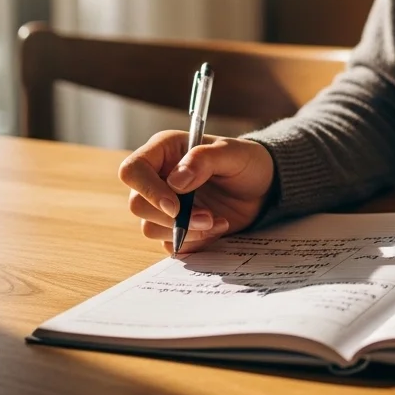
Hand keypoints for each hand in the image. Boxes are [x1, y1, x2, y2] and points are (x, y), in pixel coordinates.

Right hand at [118, 130, 275, 253]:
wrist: (262, 187)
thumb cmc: (247, 162)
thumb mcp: (233, 153)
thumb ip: (204, 159)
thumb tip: (175, 180)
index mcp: (165, 150)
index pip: (133, 170)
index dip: (148, 190)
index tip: (175, 206)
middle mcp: (158, 177)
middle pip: (138, 205)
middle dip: (173, 217)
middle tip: (209, 216)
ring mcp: (164, 204)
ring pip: (150, 228)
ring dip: (186, 231)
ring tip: (217, 220)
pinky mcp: (174, 226)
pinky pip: (169, 243)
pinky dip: (194, 241)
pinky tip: (217, 227)